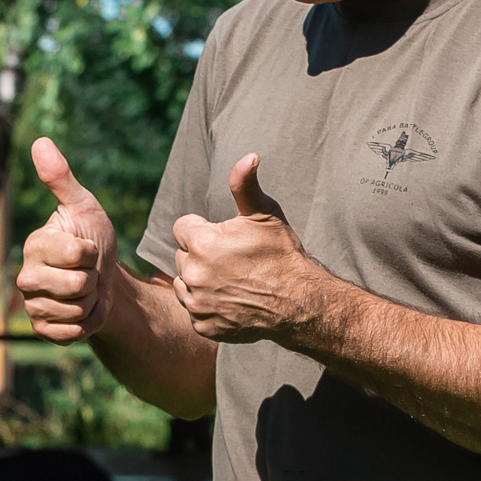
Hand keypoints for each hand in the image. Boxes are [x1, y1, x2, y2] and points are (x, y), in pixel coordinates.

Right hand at [17, 138, 118, 343]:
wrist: (103, 279)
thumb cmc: (92, 237)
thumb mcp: (84, 206)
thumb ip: (61, 178)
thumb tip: (40, 142)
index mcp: (35, 244)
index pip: (76, 254)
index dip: (92, 252)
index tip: (87, 247)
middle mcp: (26, 276)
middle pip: (77, 285)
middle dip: (94, 279)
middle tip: (87, 271)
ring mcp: (33, 305)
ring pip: (77, 309)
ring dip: (91, 302)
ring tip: (85, 290)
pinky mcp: (42, 329)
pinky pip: (73, 332)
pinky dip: (86, 323)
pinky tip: (81, 310)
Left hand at [171, 155, 325, 343]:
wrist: (298, 302)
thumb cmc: (281, 254)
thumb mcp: (265, 213)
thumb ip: (245, 184)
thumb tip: (248, 156)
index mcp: (202, 242)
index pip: (182, 227)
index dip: (203, 229)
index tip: (224, 237)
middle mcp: (193, 273)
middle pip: (182, 256)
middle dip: (200, 255)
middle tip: (231, 260)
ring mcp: (197, 302)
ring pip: (183, 283)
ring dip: (199, 280)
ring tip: (230, 280)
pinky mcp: (202, 325)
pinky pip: (193, 310)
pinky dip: (206, 306)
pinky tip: (230, 300)